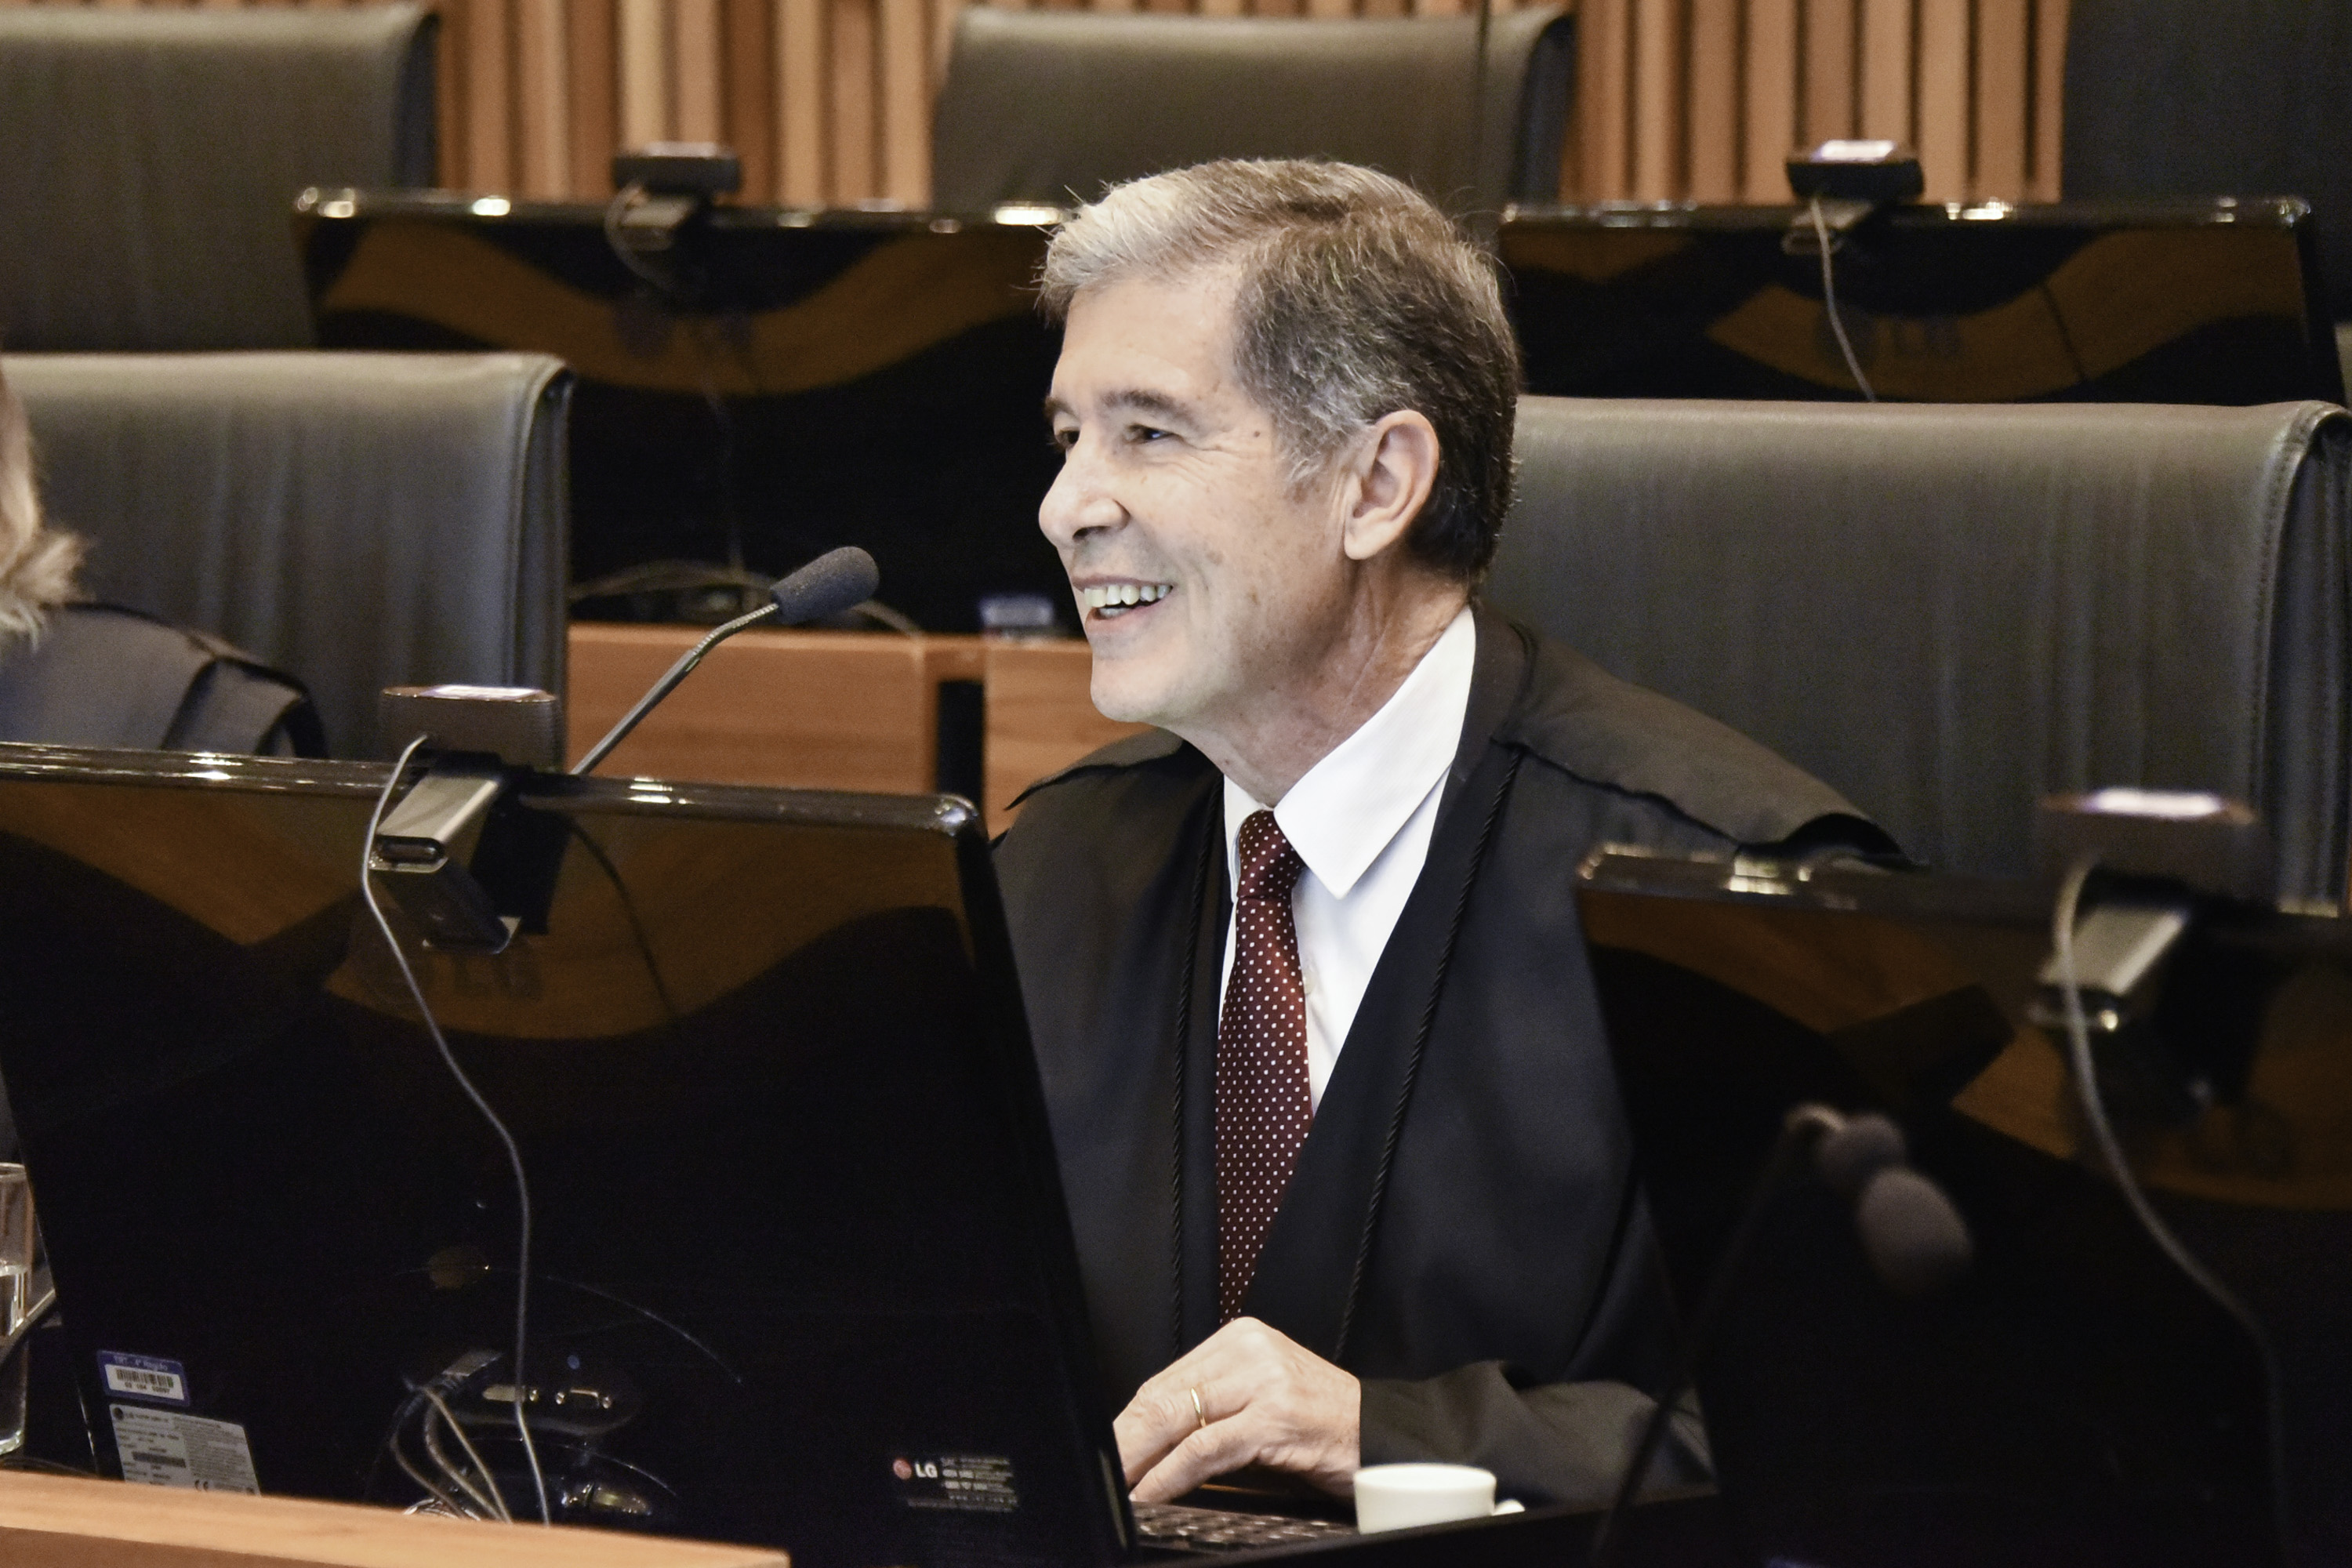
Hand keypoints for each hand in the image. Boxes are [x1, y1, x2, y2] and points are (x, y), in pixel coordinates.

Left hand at [1113, 1317, 1359, 1501]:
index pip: (1166, 1379)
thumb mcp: (1263, 1400)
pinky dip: (1170, 1476)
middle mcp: (1250, 1350)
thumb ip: (1216, 1405)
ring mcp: (1264, 1380)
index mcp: (1241, 1339)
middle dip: (1124, 1439)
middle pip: (1165, 1395)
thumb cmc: (1325, 1424)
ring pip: (1178, 1418)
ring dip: (1138, 1459)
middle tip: (1100, 1471)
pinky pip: (1206, 1449)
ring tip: (1117, 1486)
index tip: (1107, 1449)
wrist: (1387, 1436)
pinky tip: (1152, 1493)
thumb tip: (1153, 1439)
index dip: (1128, 1420)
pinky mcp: (1276, 1417)